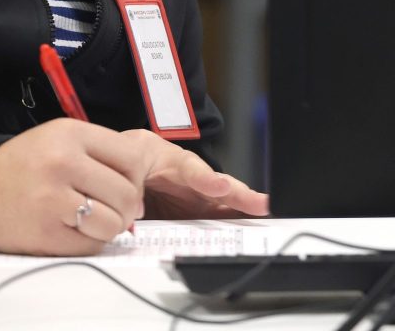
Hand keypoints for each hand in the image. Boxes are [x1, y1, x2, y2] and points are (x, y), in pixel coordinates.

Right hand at [0, 121, 267, 254]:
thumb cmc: (26, 166)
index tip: (142, 189)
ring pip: (117, 221)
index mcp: (76, 134)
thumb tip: (152, 183)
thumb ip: (108, 155)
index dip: (142, 179)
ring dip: (109, 227)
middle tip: (104, 204)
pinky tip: (64, 229)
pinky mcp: (45, 228)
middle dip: (128, 206)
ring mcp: (54, 195)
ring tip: (81, 215)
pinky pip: (92, 243)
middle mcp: (66, 160)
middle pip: (131, 193)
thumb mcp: (66, 140)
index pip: (137, 158)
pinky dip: (87, 243)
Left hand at [131, 129, 268, 219]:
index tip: (220, 187)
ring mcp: (200, 199)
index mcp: (176, 162)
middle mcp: (195, 180)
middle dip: (241, 196)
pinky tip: (245, 236)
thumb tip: (135, 212)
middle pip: (222, 188)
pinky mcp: (200, 215)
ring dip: (243, 214)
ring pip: (225, 206)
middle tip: (261, 205)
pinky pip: (217, 223)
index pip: (193, 169)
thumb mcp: (130, 162)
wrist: (134, 165)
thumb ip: (133, 184)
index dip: (206, 179)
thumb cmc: (138, 157)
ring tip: (264, 218)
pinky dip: (231, 230)